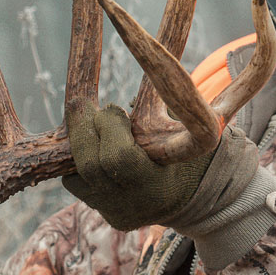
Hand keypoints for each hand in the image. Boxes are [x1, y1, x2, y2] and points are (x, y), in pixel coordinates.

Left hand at [63, 104, 256, 230]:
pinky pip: (77, 185)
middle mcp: (133, 204)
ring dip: (79, 145)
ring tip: (90, 125)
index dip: (109, 128)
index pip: (118, 157)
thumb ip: (170, 105)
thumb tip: (151, 59)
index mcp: (158, 184)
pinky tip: (93, 146)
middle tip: (83, 105)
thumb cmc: (196, 153)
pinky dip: (79, 163)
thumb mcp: (191, 128)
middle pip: (90, 166)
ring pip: (75, 177)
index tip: (113, 107)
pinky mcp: (105, 215)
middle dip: (83, 130)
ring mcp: (115, 213)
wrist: (200, 201)